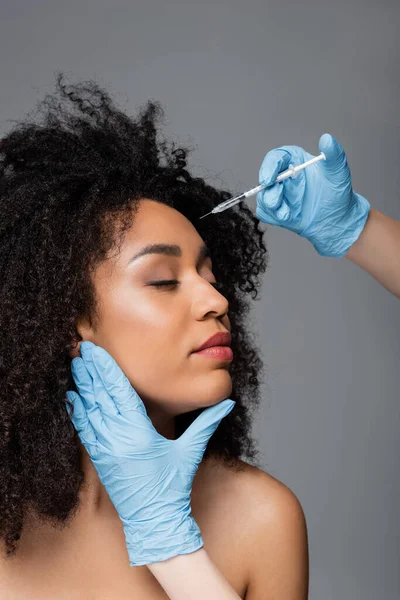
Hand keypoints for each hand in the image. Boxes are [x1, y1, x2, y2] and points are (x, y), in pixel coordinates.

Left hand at [65, 341, 234, 566]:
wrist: (154, 522)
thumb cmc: (173, 488)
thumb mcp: (191, 452)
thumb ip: (207, 423)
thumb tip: (228, 401)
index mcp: (139, 433)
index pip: (119, 391)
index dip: (107, 369)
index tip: (97, 351)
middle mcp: (118, 439)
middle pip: (100, 396)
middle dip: (91, 371)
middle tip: (83, 349)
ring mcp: (105, 450)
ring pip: (89, 410)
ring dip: (83, 386)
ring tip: (77, 366)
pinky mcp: (99, 460)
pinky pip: (84, 430)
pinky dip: (77, 411)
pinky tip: (73, 397)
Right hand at [256, 133, 370, 257]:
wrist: (337, 219)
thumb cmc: (337, 194)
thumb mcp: (338, 173)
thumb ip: (334, 155)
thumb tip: (327, 139)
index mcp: (294, 160)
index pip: (275, 158)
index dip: (268, 167)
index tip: (268, 179)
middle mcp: (283, 175)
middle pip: (265, 178)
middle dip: (269, 192)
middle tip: (276, 202)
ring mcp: (278, 193)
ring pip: (263, 197)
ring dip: (273, 206)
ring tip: (288, 213)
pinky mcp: (276, 209)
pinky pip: (265, 213)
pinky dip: (274, 216)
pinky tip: (289, 217)